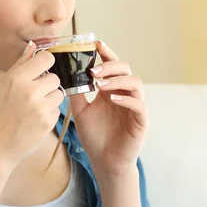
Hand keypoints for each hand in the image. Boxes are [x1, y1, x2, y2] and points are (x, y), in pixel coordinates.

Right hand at [0, 41, 64, 170]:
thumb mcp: (2, 86)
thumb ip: (20, 65)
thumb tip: (33, 46)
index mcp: (16, 79)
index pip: (46, 59)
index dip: (46, 63)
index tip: (41, 70)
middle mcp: (30, 91)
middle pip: (55, 77)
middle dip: (47, 85)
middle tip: (34, 94)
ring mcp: (40, 107)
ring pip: (59, 94)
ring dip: (50, 99)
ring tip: (35, 108)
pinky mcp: (48, 122)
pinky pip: (57, 110)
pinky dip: (49, 113)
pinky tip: (35, 120)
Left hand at [70, 41, 147, 176]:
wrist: (104, 162)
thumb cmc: (95, 137)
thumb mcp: (80, 112)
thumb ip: (76, 94)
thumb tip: (65, 75)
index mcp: (111, 90)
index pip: (112, 66)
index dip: (106, 53)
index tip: (96, 44)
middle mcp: (124, 94)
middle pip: (125, 69)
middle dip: (109, 66)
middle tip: (93, 72)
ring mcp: (134, 106)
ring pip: (135, 83)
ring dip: (118, 80)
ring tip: (101, 85)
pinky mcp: (141, 121)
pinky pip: (138, 105)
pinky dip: (126, 99)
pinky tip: (112, 99)